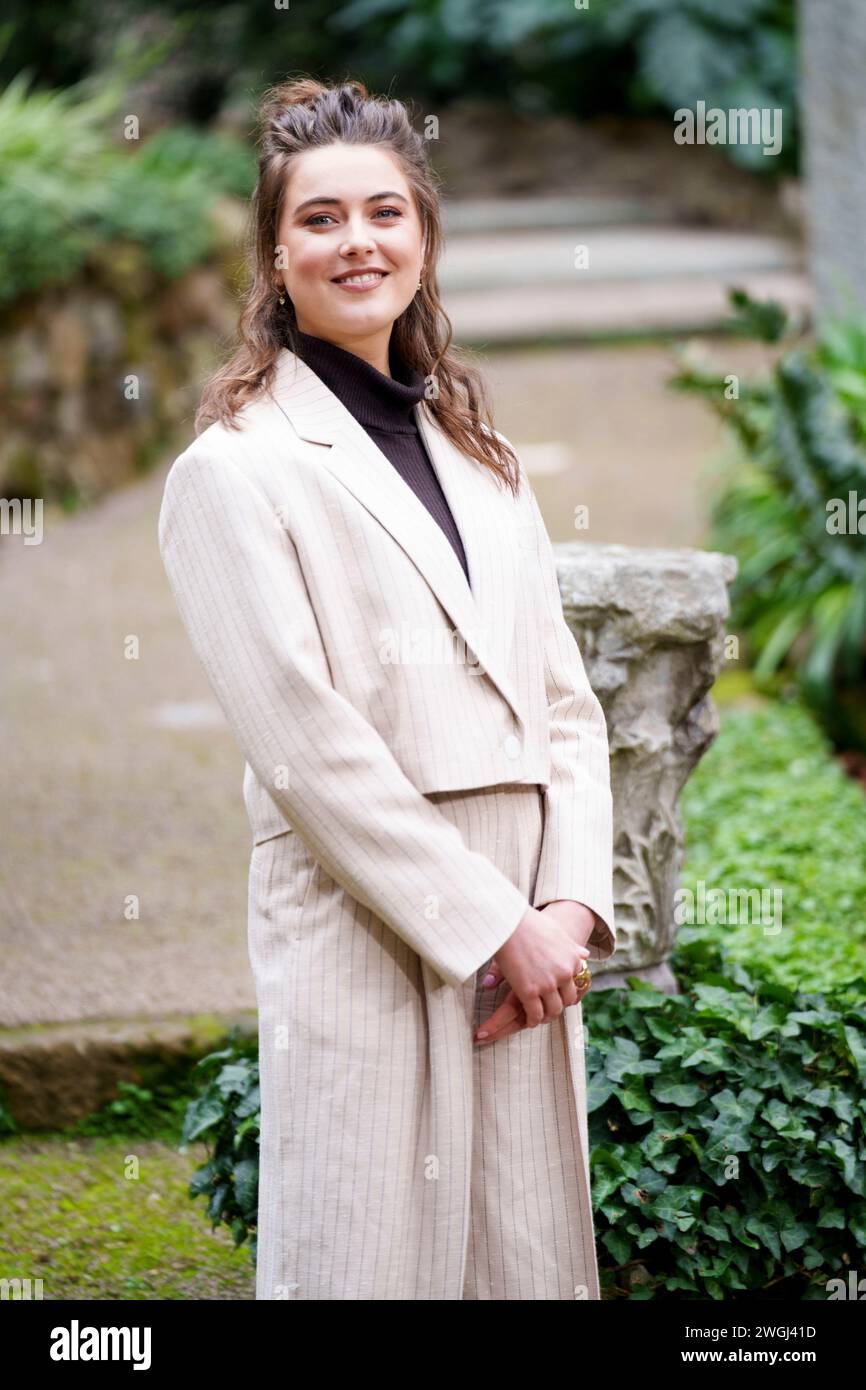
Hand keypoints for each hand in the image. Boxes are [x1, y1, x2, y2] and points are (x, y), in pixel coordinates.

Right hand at [474, 900, 595, 1046]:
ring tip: (540, 1016)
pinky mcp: (529, 992)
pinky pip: (535, 1014)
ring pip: (554, 1010)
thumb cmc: (530, 923)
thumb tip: (585, 954)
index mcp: (573, 960)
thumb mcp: (557, 932)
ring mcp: (547, 984)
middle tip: (549, 1007)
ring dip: (548, 1015)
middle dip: (559, 1004)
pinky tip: (529, 1020)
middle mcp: (564, 973)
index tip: (559, 992)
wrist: (509, 923)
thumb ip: (571, 947)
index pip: (577, 982)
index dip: (567, 989)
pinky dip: (534, 1020)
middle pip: (568, 999)